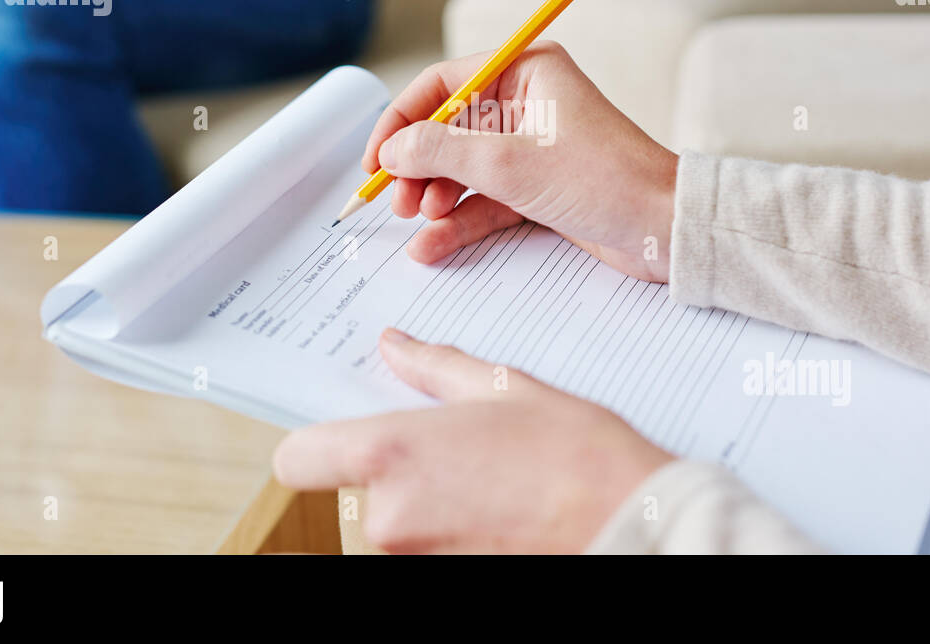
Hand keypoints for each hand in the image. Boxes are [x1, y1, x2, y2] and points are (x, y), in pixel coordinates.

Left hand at [273, 328, 671, 552]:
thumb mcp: (504, 388)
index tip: (345, 437)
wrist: (631, 526)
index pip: (298, 459)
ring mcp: (416, 560)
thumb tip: (396, 347)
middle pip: (356, 491)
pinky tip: (500, 511)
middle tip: (460, 451)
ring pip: (396, 523)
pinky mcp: (445, 583)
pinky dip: (453, 532)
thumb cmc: (576, 455)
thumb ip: (435, 367)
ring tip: (492, 480)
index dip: (316, 447)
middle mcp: (390, 516)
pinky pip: (428, 548)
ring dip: (429, 503)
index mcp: (392, 453)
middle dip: (398, 472)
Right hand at [362, 42, 677, 280]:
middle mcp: (527, 102)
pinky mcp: (539, 186)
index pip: (441, 84)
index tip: (375, 161)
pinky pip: (485, 198)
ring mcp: (532, 146)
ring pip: (462, 168)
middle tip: (396, 201)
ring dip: (434, 197)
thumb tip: (391, 150)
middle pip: (447, 128)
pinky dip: (459, 220)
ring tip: (417, 224)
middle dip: (417, 167)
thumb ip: (440, 152)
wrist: (665, 229)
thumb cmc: (605, 180)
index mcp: (525, 71)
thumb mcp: (508, 164)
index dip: (401, 121)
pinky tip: (433, 245)